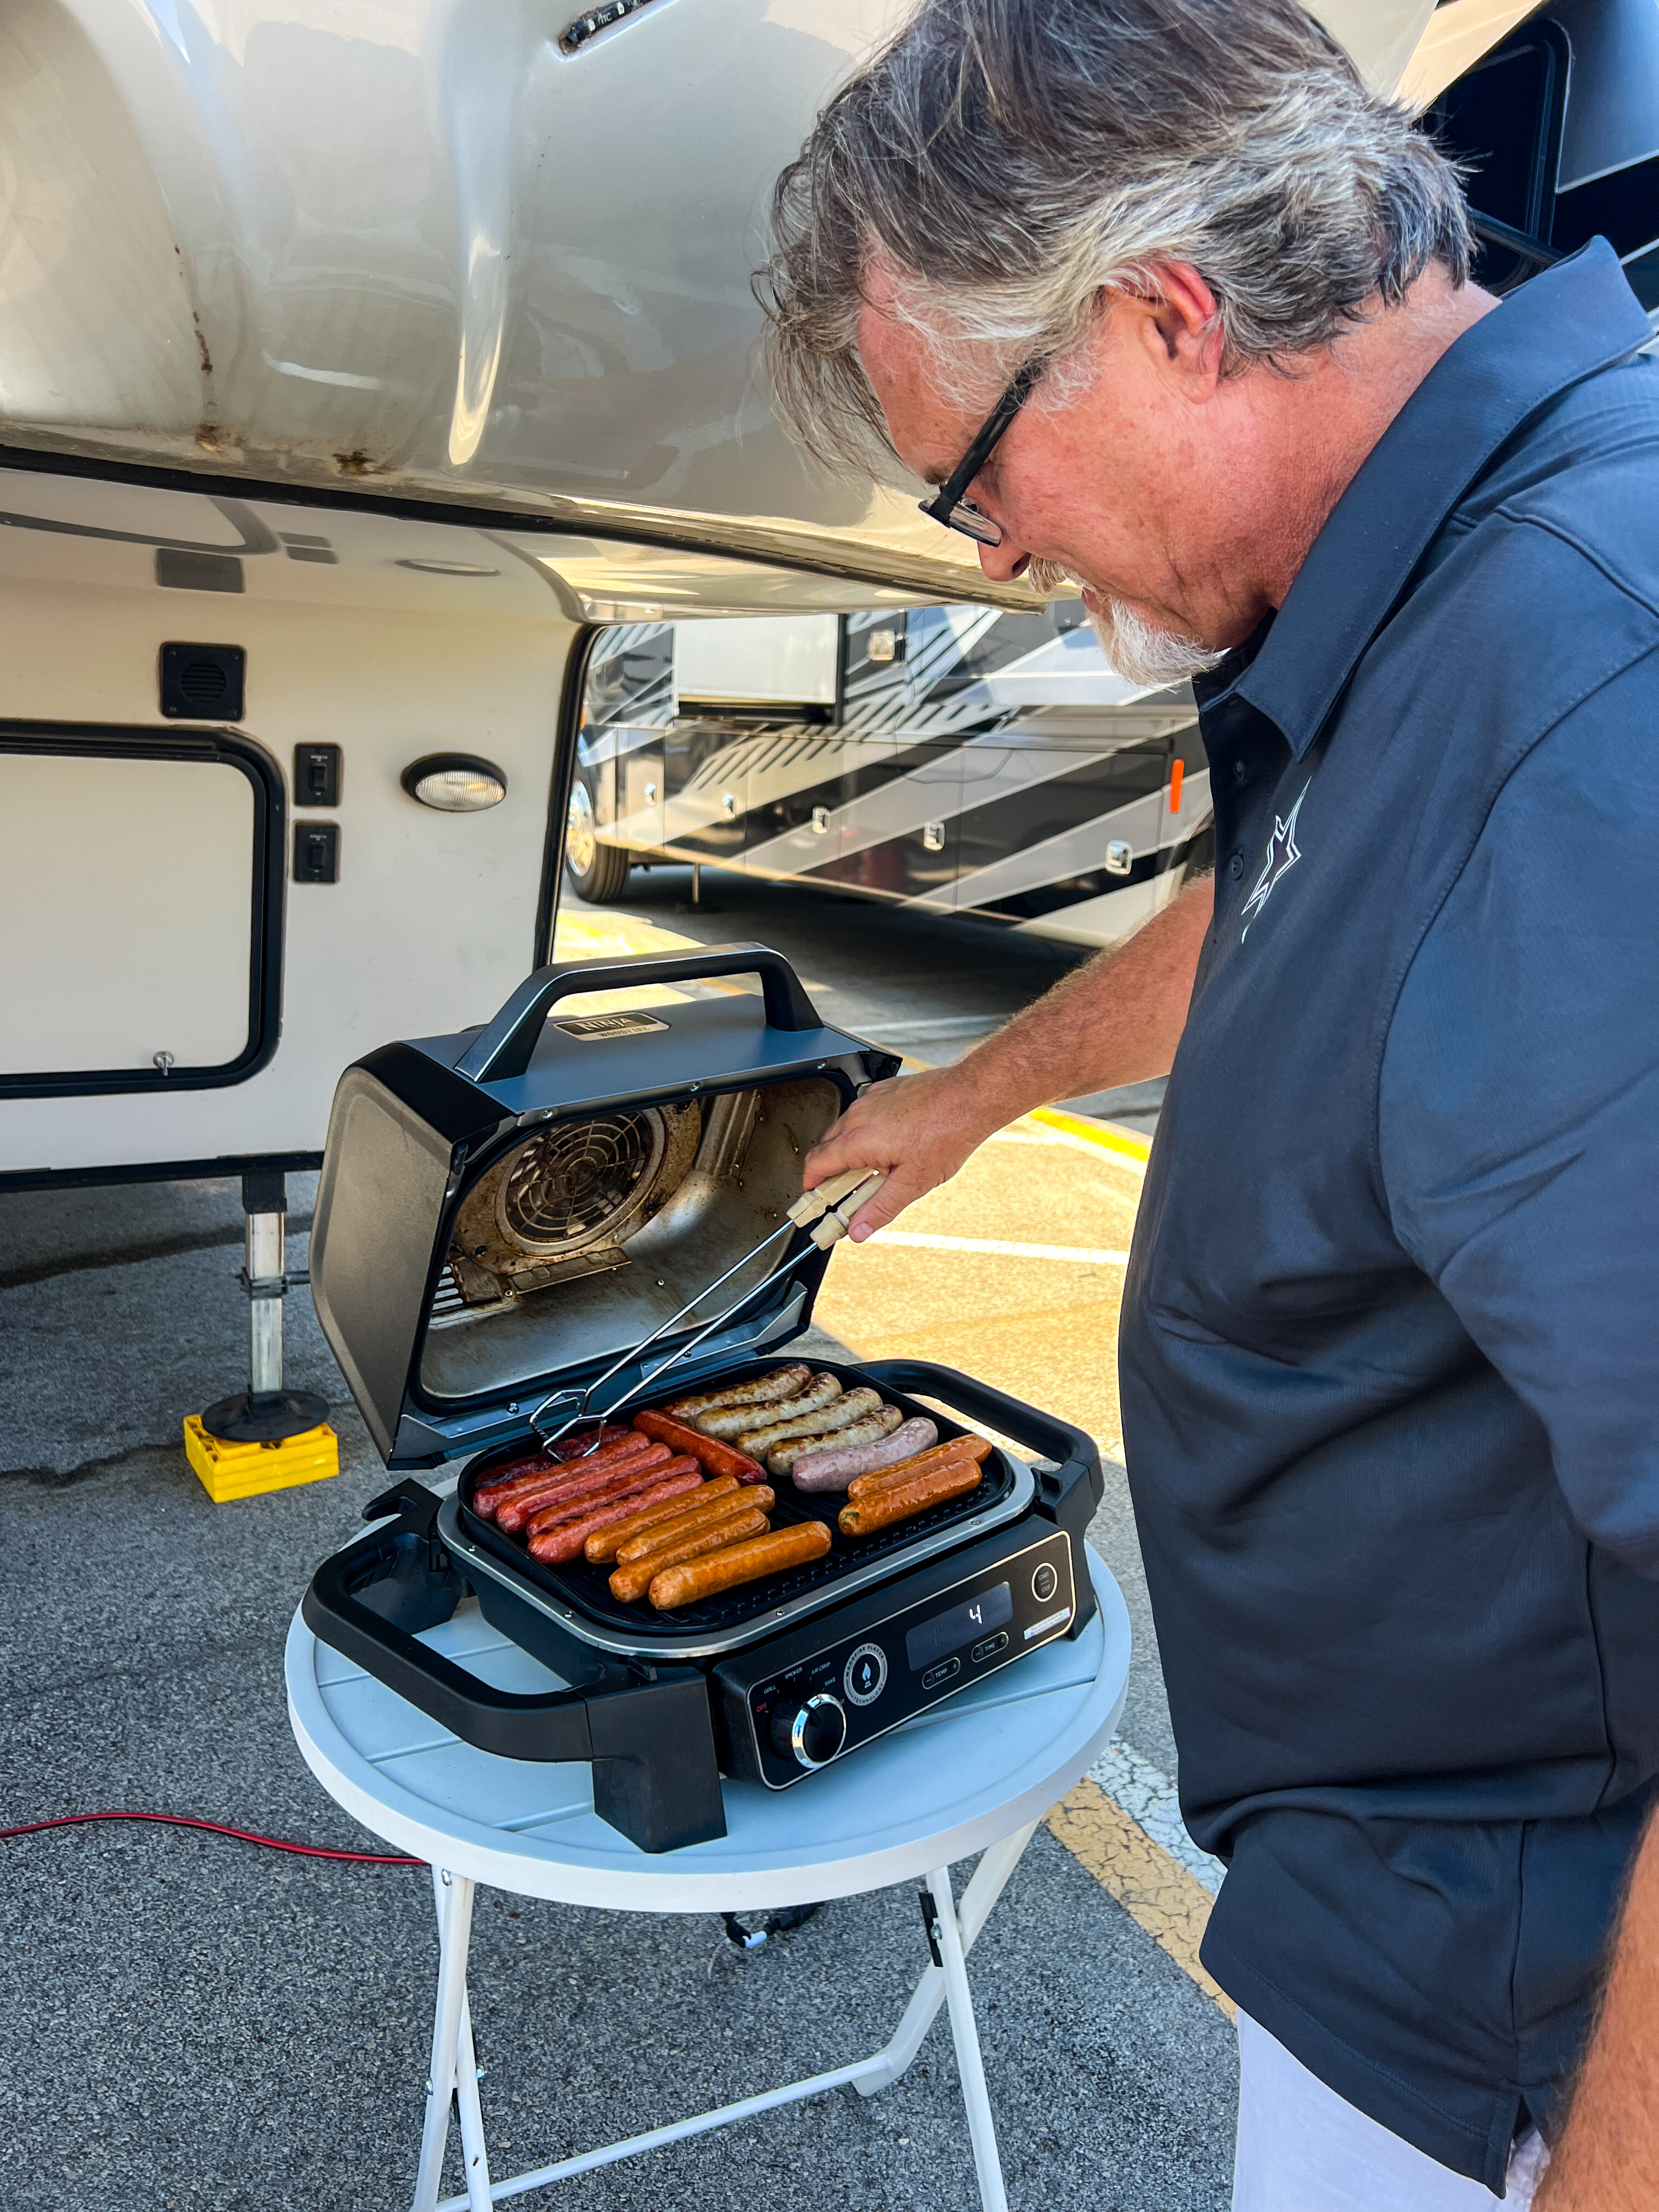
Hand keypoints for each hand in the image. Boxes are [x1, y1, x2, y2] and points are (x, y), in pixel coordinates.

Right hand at [803, 1064, 998, 1241]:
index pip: (816, 1164)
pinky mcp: (884, 1090)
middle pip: (826, 1147)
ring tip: (877, 1169)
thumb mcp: (914, 1182)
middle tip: (846, 1192)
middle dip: (830, 1171)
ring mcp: (870, 1100)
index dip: (811, 1185)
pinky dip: (867, 1131)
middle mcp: (858, 1116)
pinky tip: (892, 1143)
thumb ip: (881, 1208)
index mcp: (858, 1140)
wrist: (971, 1096)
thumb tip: (859, 1229)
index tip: (815, 1199)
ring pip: (845, 1128)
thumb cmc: (948, 1132)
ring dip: (850, 1150)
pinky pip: (864, 1113)